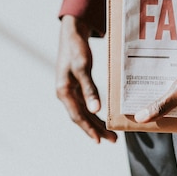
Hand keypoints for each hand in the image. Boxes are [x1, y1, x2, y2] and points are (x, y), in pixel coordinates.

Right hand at [55, 15, 116, 143]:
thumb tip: (96, 110)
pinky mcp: (76, 86)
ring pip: (84, 112)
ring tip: (110, 134)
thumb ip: (89, 89)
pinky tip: (103, 117)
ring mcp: (70, 90)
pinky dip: (94, 113)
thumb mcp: (83, 68)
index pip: (77, 116)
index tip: (99, 141)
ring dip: (96, 123)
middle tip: (112, 140)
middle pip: (81, 117)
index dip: (88, 130)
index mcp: (64, 92)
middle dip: (96, 130)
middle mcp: (65, 94)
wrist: (72, 34)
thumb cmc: (76, 49)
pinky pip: (85, 104)